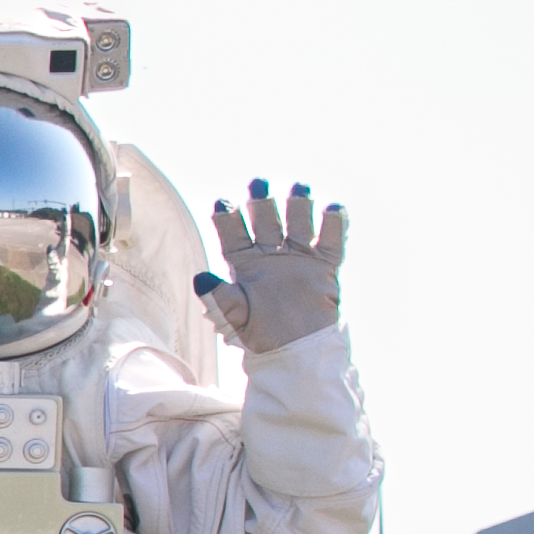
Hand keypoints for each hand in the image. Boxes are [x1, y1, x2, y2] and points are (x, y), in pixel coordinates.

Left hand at [194, 179, 346, 352]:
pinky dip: (333, 225)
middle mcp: (270, 256)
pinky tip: (333, 208)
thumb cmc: (261, 335)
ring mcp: (297, 259)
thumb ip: (218, 298)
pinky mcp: (323, 267)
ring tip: (299, 187)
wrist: (297, 351)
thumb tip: (200, 278)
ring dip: (298, 205)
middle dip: (261, 202)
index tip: (222, 203)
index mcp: (244, 265)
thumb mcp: (234, 318)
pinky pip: (330, 242)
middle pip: (265, 222)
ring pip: (298, 224)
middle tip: (258, 183)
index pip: (233, 235)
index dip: (227, 219)